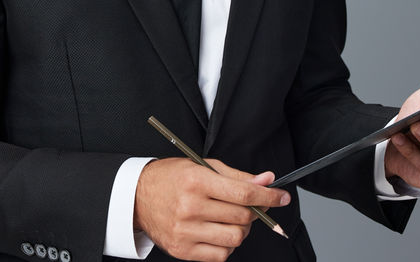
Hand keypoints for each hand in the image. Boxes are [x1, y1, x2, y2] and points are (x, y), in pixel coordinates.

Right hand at [133, 157, 289, 261]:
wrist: (137, 198)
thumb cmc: (171, 179)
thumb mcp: (202, 167)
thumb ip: (237, 176)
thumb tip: (267, 180)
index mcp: (196, 180)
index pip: (244, 193)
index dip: (269, 196)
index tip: (282, 197)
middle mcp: (190, 206)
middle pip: (243, 217)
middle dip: (253, 211)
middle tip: (246, 205)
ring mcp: (186, 231)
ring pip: (236, 238)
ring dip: (240, 230)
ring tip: (228, 219)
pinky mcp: (183, 250)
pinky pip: (221, 255)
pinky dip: (226, 245)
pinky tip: (217, 232)